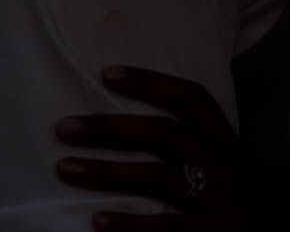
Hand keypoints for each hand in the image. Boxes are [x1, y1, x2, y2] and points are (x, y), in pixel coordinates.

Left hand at [54, 64, 242, 230]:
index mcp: (225, 141)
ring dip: (106, 172)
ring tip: (66, 168)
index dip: (151, 82)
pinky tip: (97, 221)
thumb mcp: (217, 165)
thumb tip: (123, 115)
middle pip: (164, 134)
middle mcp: (224, 166)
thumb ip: (187, 143)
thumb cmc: (223, 202)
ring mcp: (219, 202)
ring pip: (159, 178)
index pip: (191, 99)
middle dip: (110, 128)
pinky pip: (166, 227)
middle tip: (64, 127)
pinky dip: (130, 224)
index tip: (106, 73)